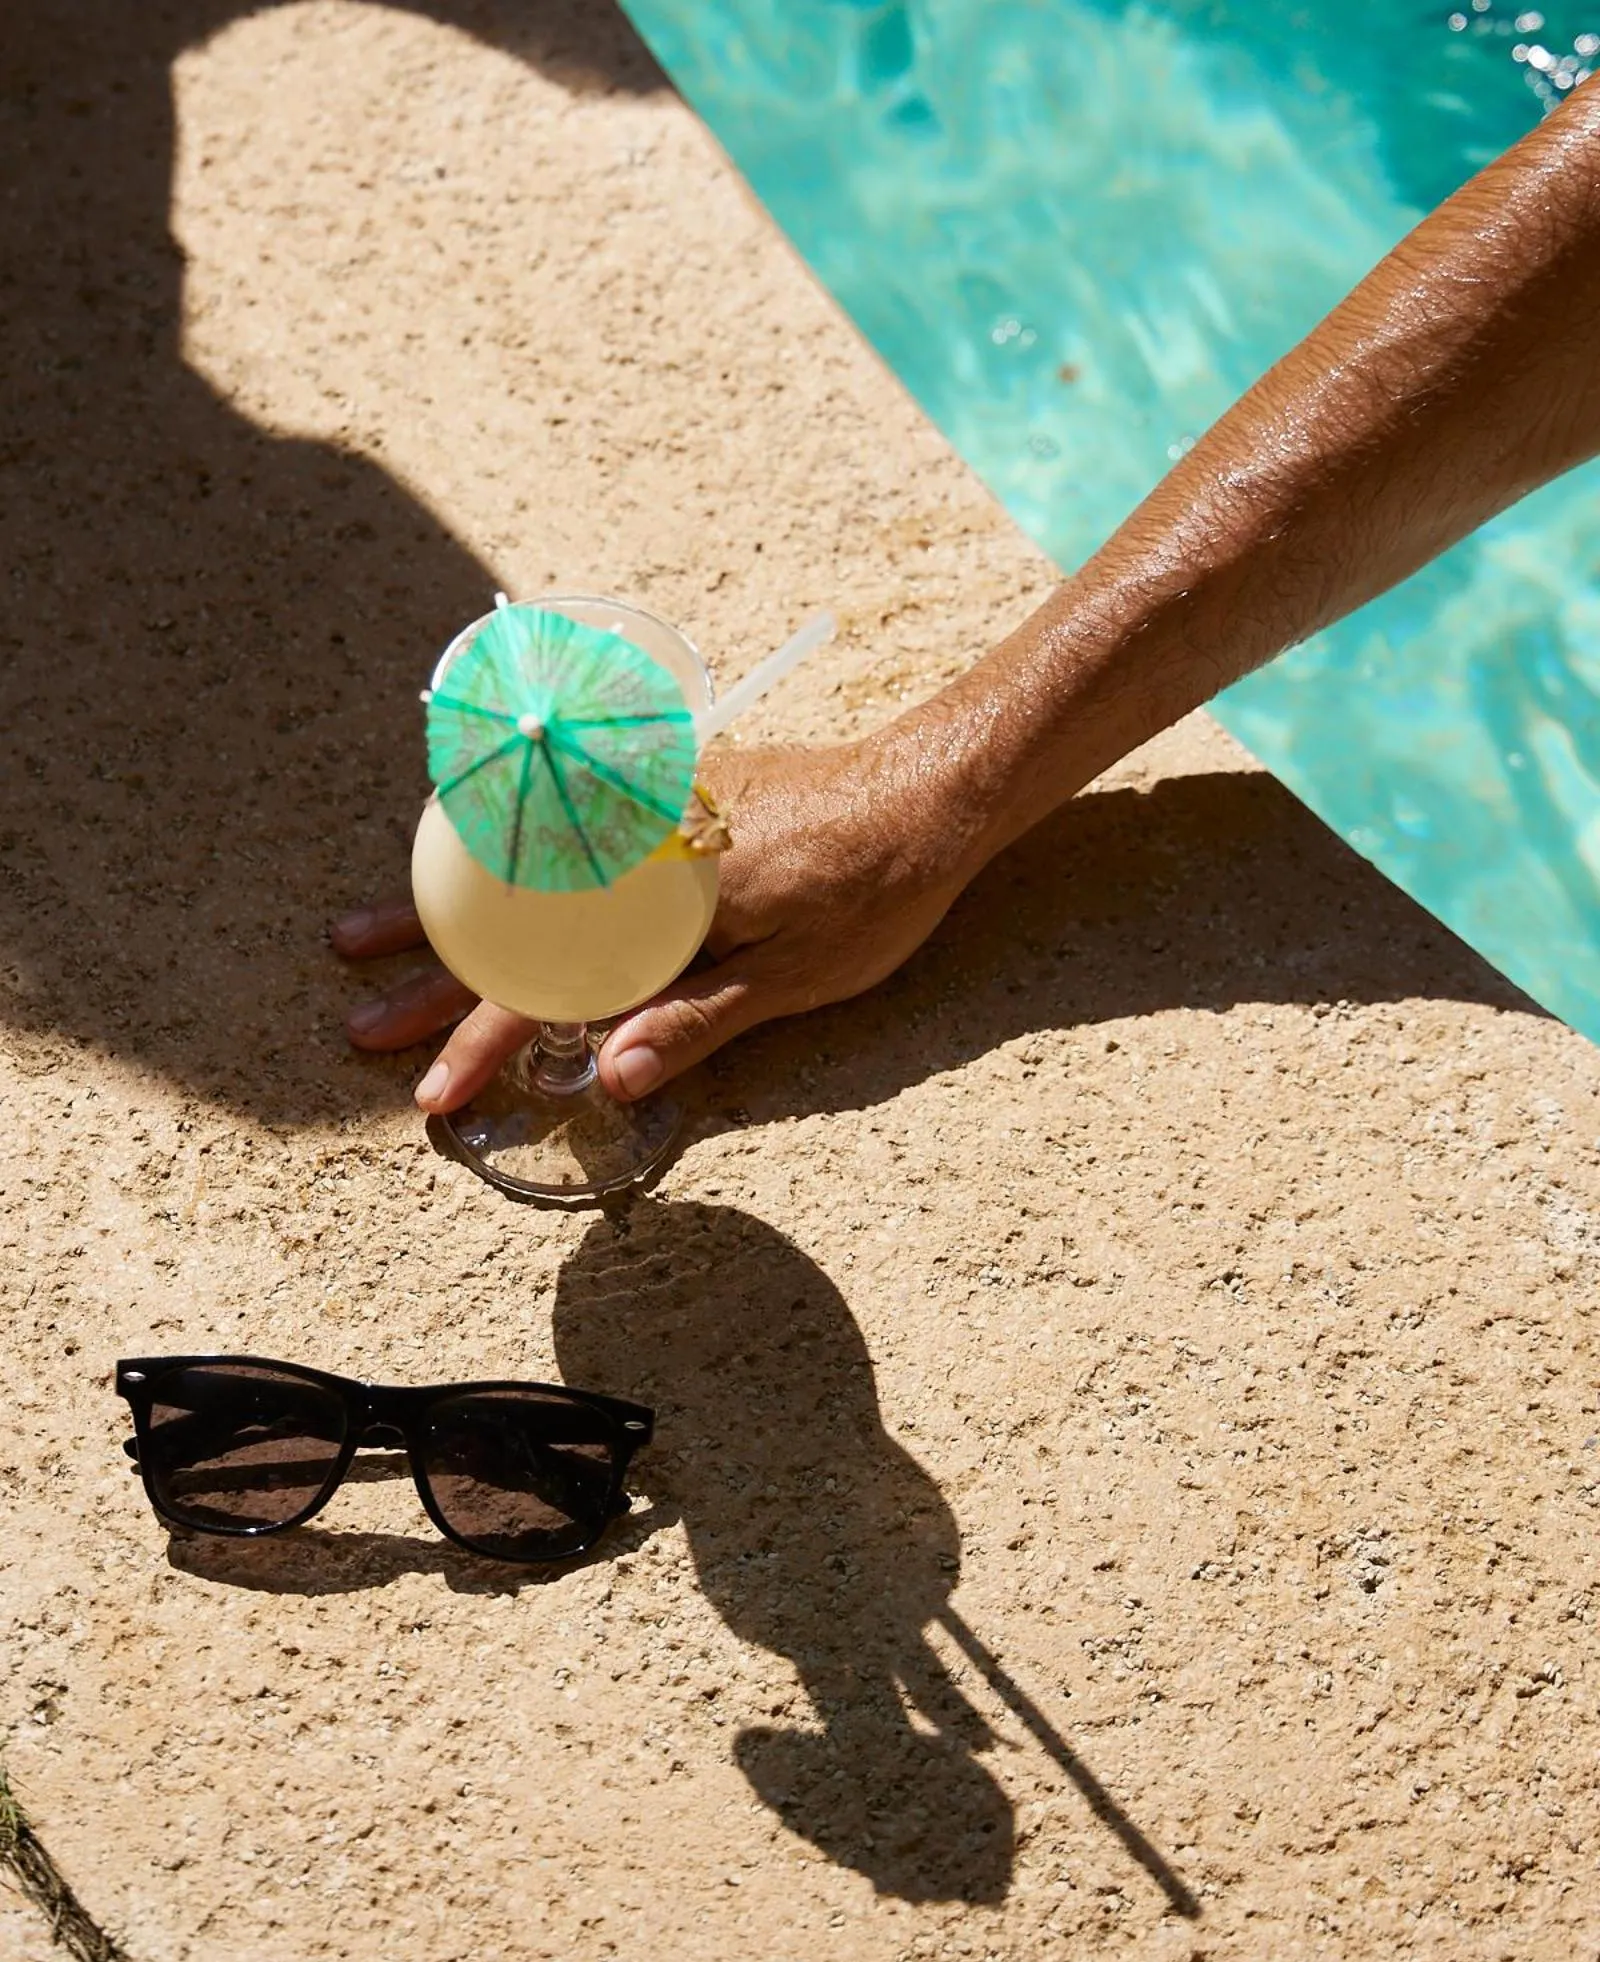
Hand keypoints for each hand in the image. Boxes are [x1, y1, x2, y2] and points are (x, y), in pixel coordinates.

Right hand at [331, 731, 983, 1111]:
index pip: (548, 982)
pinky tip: (463, 871)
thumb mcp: (795, 976)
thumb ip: (695, 1023)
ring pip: (519, 865)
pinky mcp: (663, 789)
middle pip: (511, 919)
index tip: (430, 1092)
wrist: (929, 788)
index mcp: (661, 894)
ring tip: (370, 934)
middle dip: (431, 976)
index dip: (482, 1042)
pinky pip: (557, 824)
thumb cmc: (876, 890)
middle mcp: (636, 841)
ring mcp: (643, 807)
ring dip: (444, 906)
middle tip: (359, 1021)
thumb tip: (605, 1079)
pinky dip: (501, 856)